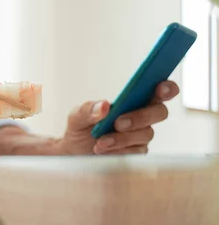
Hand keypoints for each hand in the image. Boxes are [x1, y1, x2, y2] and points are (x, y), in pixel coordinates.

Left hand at [58, 81, 179, 154]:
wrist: (75, 153)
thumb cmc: (80, 129)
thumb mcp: (77, 115)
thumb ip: (89, 109)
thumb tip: (105, 106)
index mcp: (132, 99)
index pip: (158, 91)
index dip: (166, 87)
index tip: (161, 87)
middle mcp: (142, 116)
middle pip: (159, 112)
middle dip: (141, 116)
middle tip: (118, 122)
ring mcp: (141, 135)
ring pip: (146, 133)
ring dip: (123, 137)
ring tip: (100, 141)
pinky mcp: (137, 152)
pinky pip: (136, 151)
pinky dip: (118, 149)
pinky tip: (102, 149)